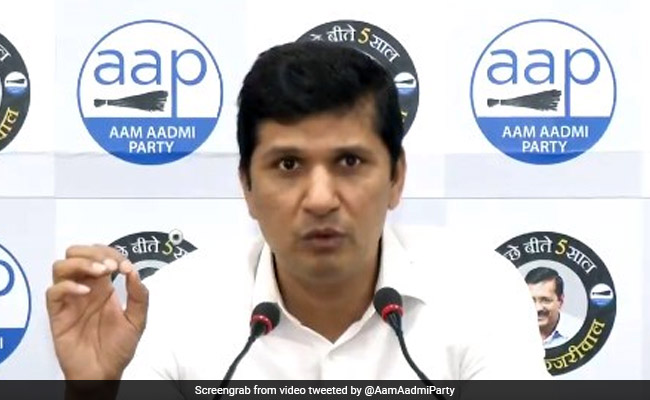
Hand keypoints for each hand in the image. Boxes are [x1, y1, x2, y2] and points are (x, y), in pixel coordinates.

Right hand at [46, 245, 148, 379]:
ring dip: (81, 263)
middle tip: (109, 266)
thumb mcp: (137, 321)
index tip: (123, 266)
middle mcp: (84, 288)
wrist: (104, 373)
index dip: (111, 253)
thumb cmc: (119, 347)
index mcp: (103, 286)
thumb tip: (133, 271)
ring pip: (60, 266)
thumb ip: (139, 296)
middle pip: (75, 253)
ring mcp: (69, 300)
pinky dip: (68, 286)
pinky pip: (53, 292)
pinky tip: (85, 292)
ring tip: (100, 273)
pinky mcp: (57, 314)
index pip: (100, 255)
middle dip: (92, 252)